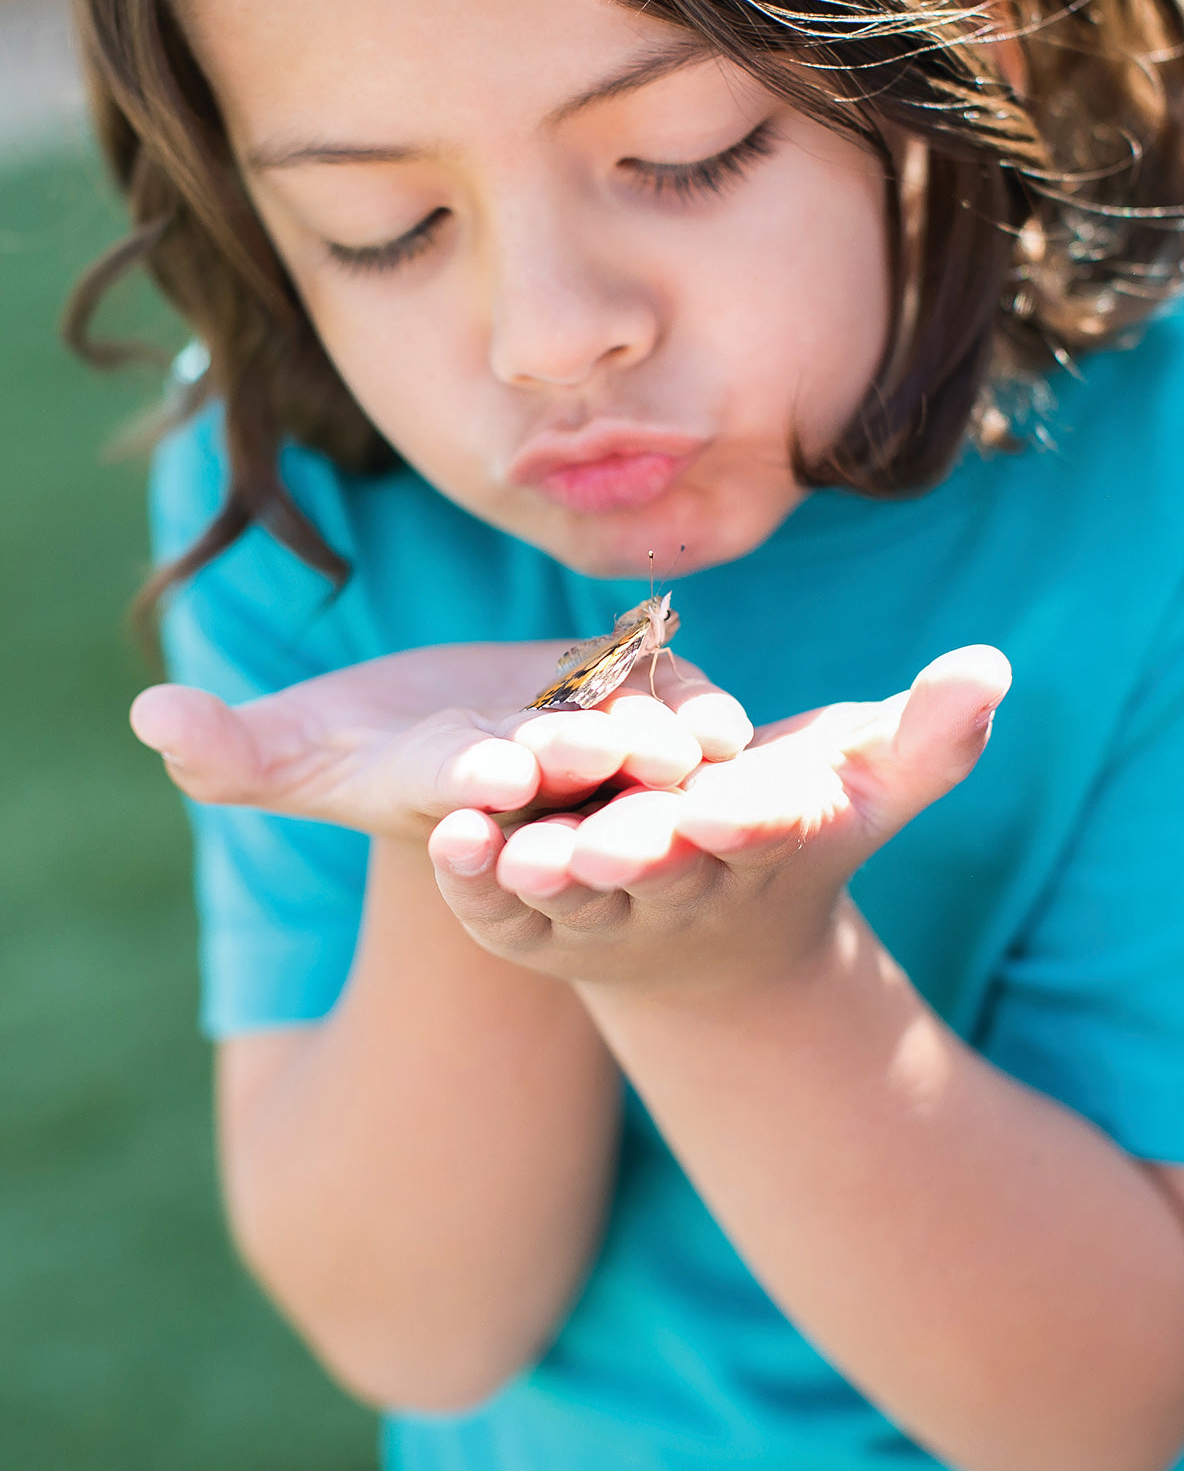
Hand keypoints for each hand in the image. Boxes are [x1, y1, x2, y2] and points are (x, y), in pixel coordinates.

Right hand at [128, 642, 752, 842]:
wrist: (471, 735)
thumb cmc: (362, 746)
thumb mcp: (296, 749)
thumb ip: (233, 748)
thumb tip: (148, 718)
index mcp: (446, 789)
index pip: (455, 785)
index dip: (466, 777)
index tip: (485, 771)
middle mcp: (528, 783)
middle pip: (553, 775)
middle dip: (570, 765)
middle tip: (597, 753)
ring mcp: (592, 749)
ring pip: (629, 750)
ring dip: (655, 748)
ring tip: (687, 742)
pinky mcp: (639, 703)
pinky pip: (674, 706)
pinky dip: (697, 710)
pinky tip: (727, 717)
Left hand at [428, 647, 1011, 995]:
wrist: (712, 940)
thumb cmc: (786, 835)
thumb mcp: (858, 789)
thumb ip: (925, 739)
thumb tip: (993, 667)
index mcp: (763, 848)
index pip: (765, 832)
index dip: (749, 818)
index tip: (727, 804)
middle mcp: (684, 890)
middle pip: (661, 872)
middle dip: (637, 857)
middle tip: (602, 845)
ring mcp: (605, 917)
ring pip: (572, 903)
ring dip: (540, 879)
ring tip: (508, 850)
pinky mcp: (537, 926)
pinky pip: (502, 915)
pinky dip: (474, 882)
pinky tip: (447, 839)